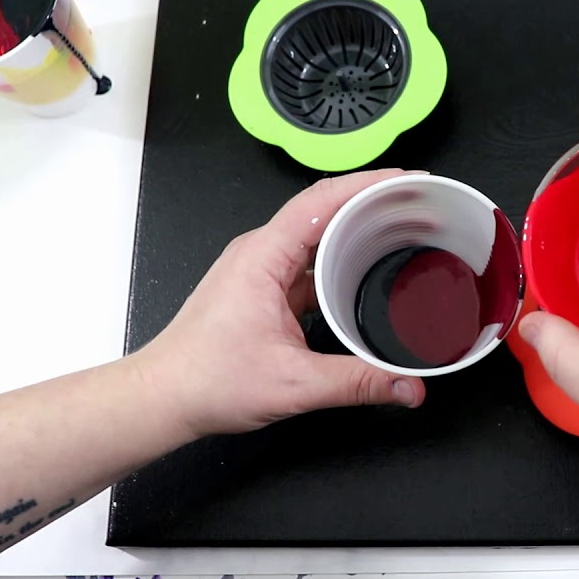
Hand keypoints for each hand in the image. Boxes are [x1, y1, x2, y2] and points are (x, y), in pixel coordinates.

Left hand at [132, 170, 426, 439]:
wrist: (163, 398)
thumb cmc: (205, 381)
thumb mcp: (295, 384)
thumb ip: (358, 383)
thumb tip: (407, 385)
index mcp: (263, 256)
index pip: (321, 200)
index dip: (368, 183)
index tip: (407, 180)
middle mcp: (259, 253)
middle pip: (323, 208)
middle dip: (371, 200)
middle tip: (415, 203)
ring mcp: (260, 269)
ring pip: (315, 235)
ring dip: (355, 229)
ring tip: (398, 229)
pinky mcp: (263, 288)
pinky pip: (308, 261)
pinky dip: (340, 258)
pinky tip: (365, 271)